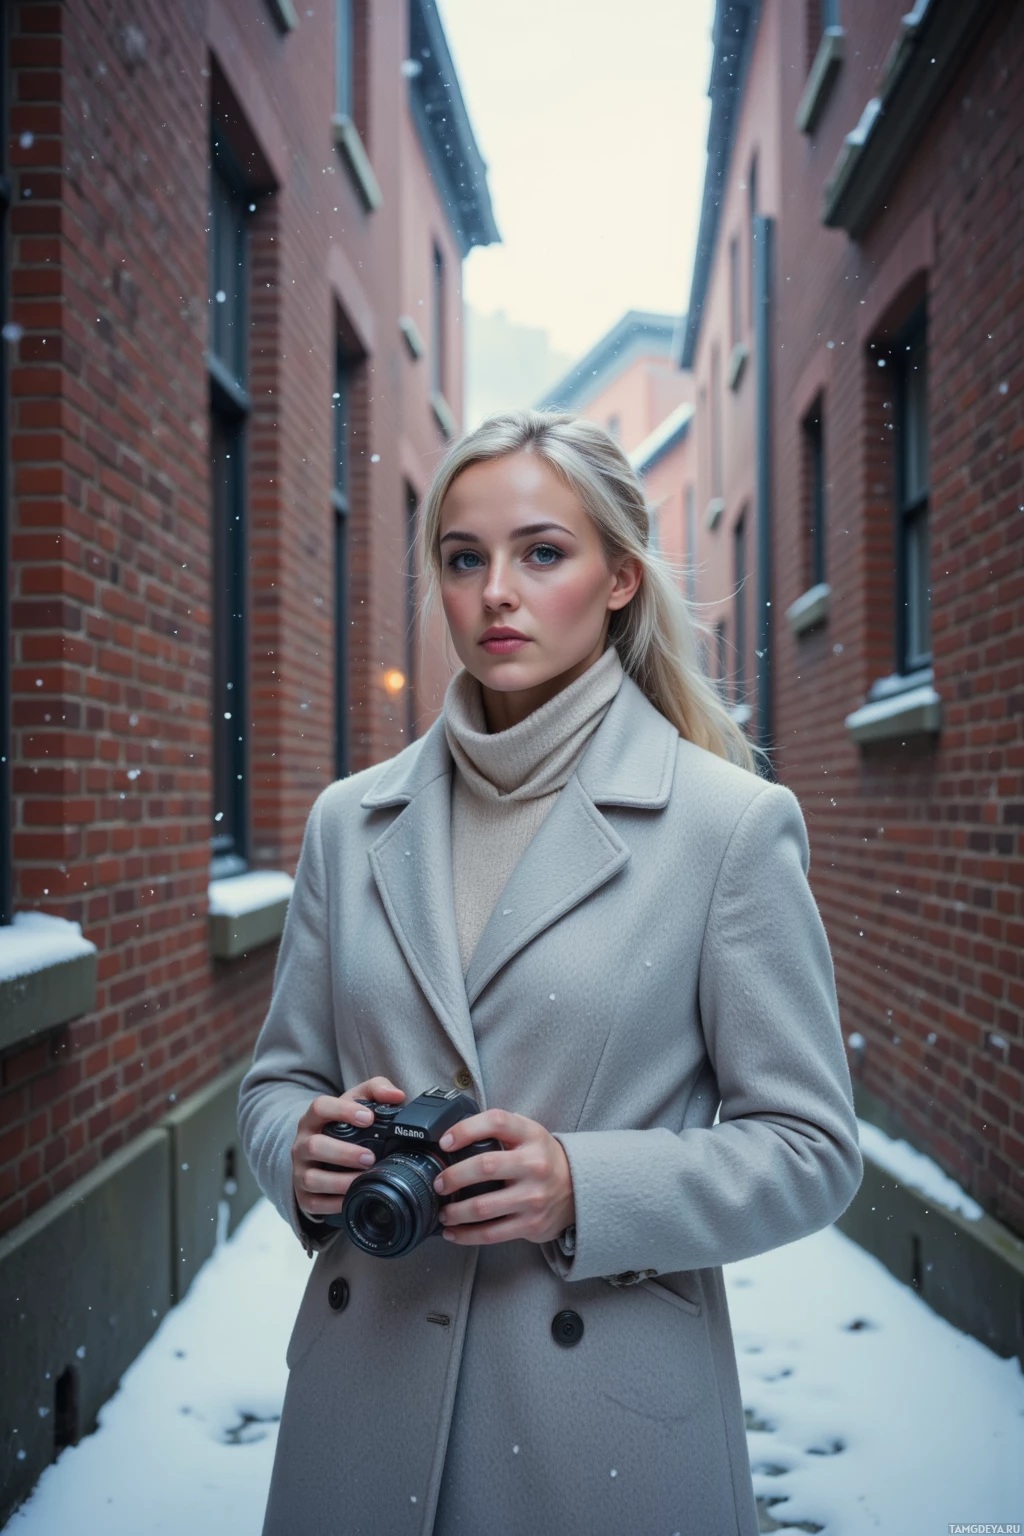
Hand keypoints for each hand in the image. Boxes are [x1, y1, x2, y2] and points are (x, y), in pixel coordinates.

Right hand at [291, 1077, 405, 1219]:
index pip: (319, 1107)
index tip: (368, 1118)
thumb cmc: (341, 1127)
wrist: (317, 1156)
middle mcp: (302, 1144)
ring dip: (340, 1181)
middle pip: (314, 1146)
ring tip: (364, 1178)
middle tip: (370, 1157)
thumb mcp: (355, 1103)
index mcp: (313, 1119)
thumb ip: (376, 1090)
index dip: (343, 1111)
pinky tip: (353, 1197)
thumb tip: (396, 1096)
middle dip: (344, 1153)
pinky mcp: (304, 1196)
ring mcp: (300, 1171)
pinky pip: (315, 1204)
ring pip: (312, 1178)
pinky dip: (335, 1204)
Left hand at [431, 1108, 575, 1246]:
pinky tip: (453, 1232)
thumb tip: (454, 1134)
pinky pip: (492, 1233)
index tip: (445, 1142)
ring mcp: (533, 1197)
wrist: (578, 1189)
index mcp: (531, 1136)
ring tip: (443, 1211)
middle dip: (453, 1176)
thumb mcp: (529, 1134)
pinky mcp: (531, 1224)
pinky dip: (467, 1235)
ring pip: (484, 1206)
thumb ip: (500, 1130)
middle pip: (485, 1166)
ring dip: (455, 1211)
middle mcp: (534, 1165)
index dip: (466, 1129)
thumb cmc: (542, 1158)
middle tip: (439, 1183)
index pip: (496, 1122)